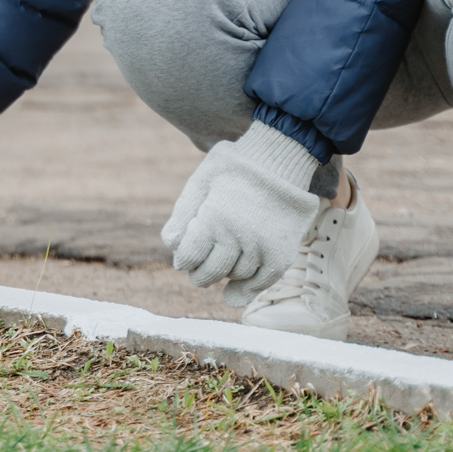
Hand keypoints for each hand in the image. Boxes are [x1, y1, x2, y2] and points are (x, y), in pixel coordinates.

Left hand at [163, 122, 323, 304]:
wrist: (280, 158)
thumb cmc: (234, 168)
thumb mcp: (200, 181)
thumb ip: (183, 214)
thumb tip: (170, 245)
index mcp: (214, 218)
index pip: (188, 257)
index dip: (184, 259)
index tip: (185, 257)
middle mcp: (239, 236)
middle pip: (210, 272)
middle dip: (200, 274)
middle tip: (198, 271)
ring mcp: (263, 246)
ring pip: (235, 276)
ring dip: (225, 274)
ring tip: (222, 264)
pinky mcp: (282, 253)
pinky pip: (262, 282)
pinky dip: (246, 291)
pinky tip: (233, 293)